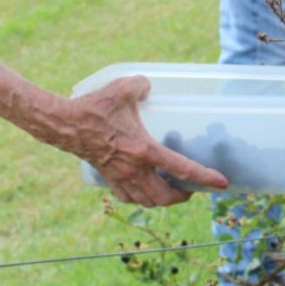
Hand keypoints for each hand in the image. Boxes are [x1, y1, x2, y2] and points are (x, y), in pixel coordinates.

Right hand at [63, 76, 227, 206]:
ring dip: (162, 201)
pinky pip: (128, 197)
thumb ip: (142, 84)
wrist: (63, 125)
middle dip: (182, 197)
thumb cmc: (94, 107)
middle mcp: (134, 169)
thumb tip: (149, 86)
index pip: (181, 169)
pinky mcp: (107, 177)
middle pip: (164, 197)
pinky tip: (144, 190)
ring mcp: (120, 176)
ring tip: (172, 192)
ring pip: (146, 201)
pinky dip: (140, 198)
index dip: (204, 177)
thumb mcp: (123, 88)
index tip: (221, 183)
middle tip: (193, 189)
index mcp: (144, 149)